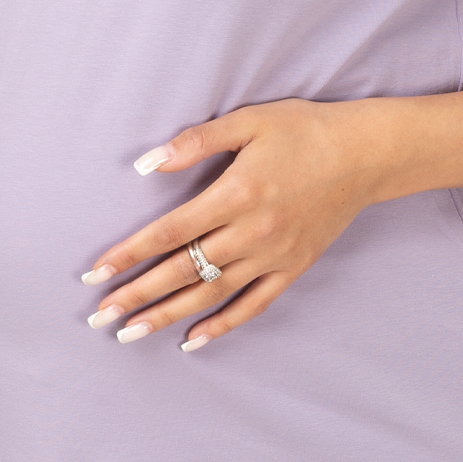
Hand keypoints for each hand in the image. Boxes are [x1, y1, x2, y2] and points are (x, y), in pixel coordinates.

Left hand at [81, 98, 392, 348]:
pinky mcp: (293, 267)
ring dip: (167, 316)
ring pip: (211, 294)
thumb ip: (195, 143)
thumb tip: (145, 164)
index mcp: (236, 194)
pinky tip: (192, 340)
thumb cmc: (304, 130)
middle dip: (136, 295)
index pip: (169, 232)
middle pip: (182, 271)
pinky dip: (222, 325)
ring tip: (129, 333)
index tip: (95, 272)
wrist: (366, 153)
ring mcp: (274, 255)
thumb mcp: (249, 121)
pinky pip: (253, 305)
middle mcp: (252, 232)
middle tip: (98, 316)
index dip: (129, 254)